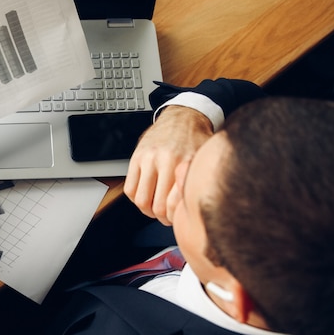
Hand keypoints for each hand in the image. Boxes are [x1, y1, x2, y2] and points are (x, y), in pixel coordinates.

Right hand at [124, 105, 212, 224]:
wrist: (184, 116)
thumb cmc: (196, 141)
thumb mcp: (204, 161)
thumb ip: (197, 181)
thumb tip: (194, 208)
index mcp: (185, 164)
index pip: (174, 204)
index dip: (175, 217)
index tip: (177, 218)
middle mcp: (166, 161)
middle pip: (158, 206)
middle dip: (162, 218)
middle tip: (166, 217)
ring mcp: (148, 158)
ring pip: (141, 200)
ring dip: (147, 210)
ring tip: (154, 208)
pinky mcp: (136, 157)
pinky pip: (129, 188)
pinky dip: (136, 198)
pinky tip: (146, 195)